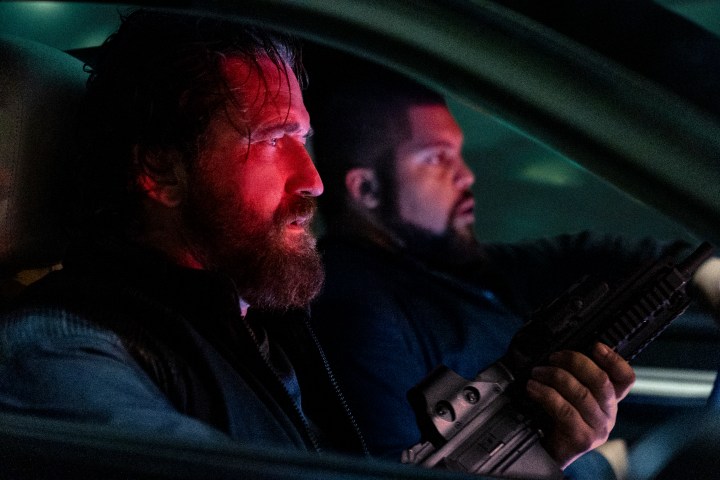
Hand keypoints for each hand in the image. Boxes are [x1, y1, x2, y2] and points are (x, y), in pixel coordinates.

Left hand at [525, 342, 634, 468]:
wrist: (545, 452)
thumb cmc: (553, 417)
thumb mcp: (569, 394)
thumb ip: (573, 376)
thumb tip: (561, 352)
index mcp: (608, 400)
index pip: (625, 378)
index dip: (614, 359)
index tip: (596, 346)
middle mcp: (608, 414)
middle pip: (601, 380)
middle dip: (574, 361)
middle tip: (553, 358)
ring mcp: (598, 428)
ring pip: (581, 393)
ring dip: (554, 376)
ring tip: (536, 373)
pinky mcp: (583, 439)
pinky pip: (565, 409)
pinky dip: (545, 394)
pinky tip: (533, 389)